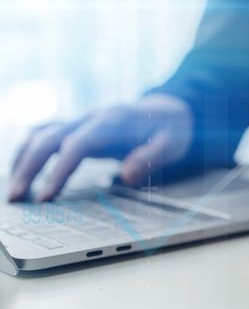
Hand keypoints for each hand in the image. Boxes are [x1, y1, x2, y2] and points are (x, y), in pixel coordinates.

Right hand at [8, 94, 192, 201]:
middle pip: (49, 138)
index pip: (76, 145)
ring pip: (40, 134)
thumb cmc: (171, 129)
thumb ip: (151, 157)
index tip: (45, 197)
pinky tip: (19, 172)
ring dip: (22, 160)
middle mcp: (91, 117)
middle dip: (28, 168)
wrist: (169, 109)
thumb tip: (126, 175)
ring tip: (13, 192)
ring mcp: (81, 119)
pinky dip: (27, 151)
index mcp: (113, 121)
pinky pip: (42, 133)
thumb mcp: (173, 143)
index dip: (58, 170)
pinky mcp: (76, 126)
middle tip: (16, 199)